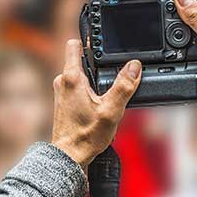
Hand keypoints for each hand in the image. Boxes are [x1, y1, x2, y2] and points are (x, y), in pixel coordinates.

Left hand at [50, 39, 141, 166]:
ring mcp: (62, 92)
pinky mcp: (64, 102)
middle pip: (81, 59)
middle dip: (97, 64)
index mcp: (72, 78)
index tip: (103, 42)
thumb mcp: (111, 110)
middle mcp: (63, 81)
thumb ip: (124, 86)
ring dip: (94, 80)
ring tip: (107, 94)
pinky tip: (100, 104)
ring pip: (81, 74)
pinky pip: (79, 87)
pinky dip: (90, 90)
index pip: (74, 44)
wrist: (69, 156)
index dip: (89, 40)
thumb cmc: (85, 136)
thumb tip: (134, 66)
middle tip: (114, 75)